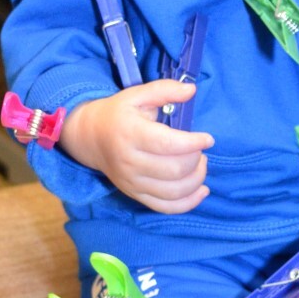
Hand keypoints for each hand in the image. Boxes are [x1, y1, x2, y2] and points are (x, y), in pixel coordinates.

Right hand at [61, 80, 213, 213]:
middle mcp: (129, 162)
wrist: (90, 138)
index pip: (168, 144)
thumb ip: (164, 90)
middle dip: (196, 160)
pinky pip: (165, 207)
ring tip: (200, 165)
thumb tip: (191, 90)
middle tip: (200, 150)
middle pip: (174, 170)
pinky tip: (202, 190)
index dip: (194, 143)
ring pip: (174, 192)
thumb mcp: (137, 95)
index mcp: (130, 134)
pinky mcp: (135, 195)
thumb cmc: (118, 114)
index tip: (208, 139)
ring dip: (196, 179)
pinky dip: (189, 203)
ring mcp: (131, 183)